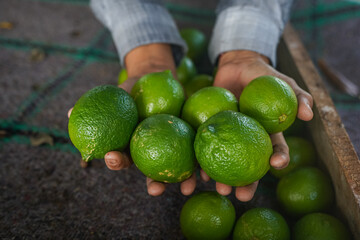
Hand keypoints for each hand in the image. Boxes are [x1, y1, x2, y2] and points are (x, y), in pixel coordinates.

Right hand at [68, 43, 198, 195]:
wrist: (157, 78)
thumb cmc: (132, 90)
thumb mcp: (113, 94)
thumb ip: (94, 103)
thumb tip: (69, 112)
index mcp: (131, 146)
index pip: (121, 158)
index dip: (115, 161)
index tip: (111, 157)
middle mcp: (151, 151)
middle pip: (151, 172)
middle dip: (153, 183)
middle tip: (155, 190)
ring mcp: (171, 147)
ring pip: (176, 168)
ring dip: (182, 181)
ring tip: (188, 188)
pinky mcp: (189, 140)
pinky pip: (196, 153)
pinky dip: (202, 163)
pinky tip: (208, 171)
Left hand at [209, 50, 313, 200]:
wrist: (235, 65)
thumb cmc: (261, 75)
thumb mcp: (281, 81)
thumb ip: (297, 94)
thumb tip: (309, 114)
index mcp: (267, 132)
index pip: (275, 149)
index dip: (278, 159)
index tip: (275, 166)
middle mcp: (248, 139)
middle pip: (249, 165)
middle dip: (248, 183)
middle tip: (242, 196)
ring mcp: (229, 137)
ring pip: (227, 162)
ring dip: (223, 179)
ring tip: (221, 190)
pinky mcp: (212, 131)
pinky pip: (207, 147)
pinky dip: (203, 161)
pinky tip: (199, 173)